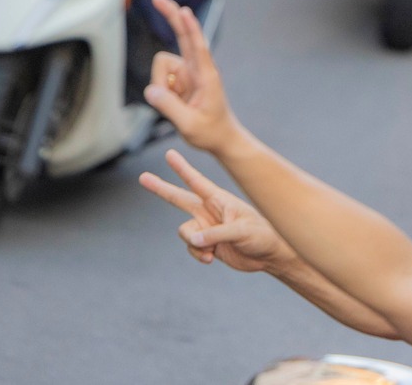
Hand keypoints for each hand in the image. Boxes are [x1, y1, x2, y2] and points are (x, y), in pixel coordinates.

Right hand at [139, 148, 289, 272]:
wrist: (269, 255)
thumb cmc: (261, 235)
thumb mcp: (241, 231)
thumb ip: (215, 234)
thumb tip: (194, 239)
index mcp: (218, 200)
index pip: (196, 181)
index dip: (181, 168)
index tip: (169, 153)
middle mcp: (209, 211)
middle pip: (178, 198)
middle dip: (160, 189)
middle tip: (142, 177)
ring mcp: (207, 227)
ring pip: (185, 232)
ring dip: (194, 243)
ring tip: (211, 251)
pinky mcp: (207, 244)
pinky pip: (192, 247)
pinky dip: (198, 255)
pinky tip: (212, 258)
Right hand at [143, 0, 243, 154]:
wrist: (221, 138)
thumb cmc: (210, 132)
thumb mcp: (189, 125)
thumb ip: (169, 108)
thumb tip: (150, 90)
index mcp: (206, 76)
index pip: (197, 46)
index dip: (190, 28)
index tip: (184, 11)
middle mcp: (197, 68)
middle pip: (181, 35)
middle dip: (170, 16)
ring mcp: (187, 72)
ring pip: (160, 67)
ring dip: (160, 86)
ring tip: (176, 107)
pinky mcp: (180, 79)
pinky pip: (159, 79)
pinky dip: (160, 92)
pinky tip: (174, 104)